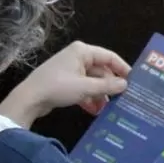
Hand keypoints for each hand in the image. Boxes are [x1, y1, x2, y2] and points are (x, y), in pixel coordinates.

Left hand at [0, 41, 129, 127]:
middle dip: (109, 86)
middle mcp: (77, 57)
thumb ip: (107, 86)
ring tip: (109, 109)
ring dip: (100, 95)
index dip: (122, 69)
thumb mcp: (85, 87)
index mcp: (82, 51)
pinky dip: (89, 98)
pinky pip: (83, 88)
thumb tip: (125, 85)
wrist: (29, 99)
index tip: (134, 81)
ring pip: (92, 81)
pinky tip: (95, 111)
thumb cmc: (58, 87)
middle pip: (101, 70)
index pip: (109, 57)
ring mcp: (70, 70)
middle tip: (123, 100)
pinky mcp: (65, 82)